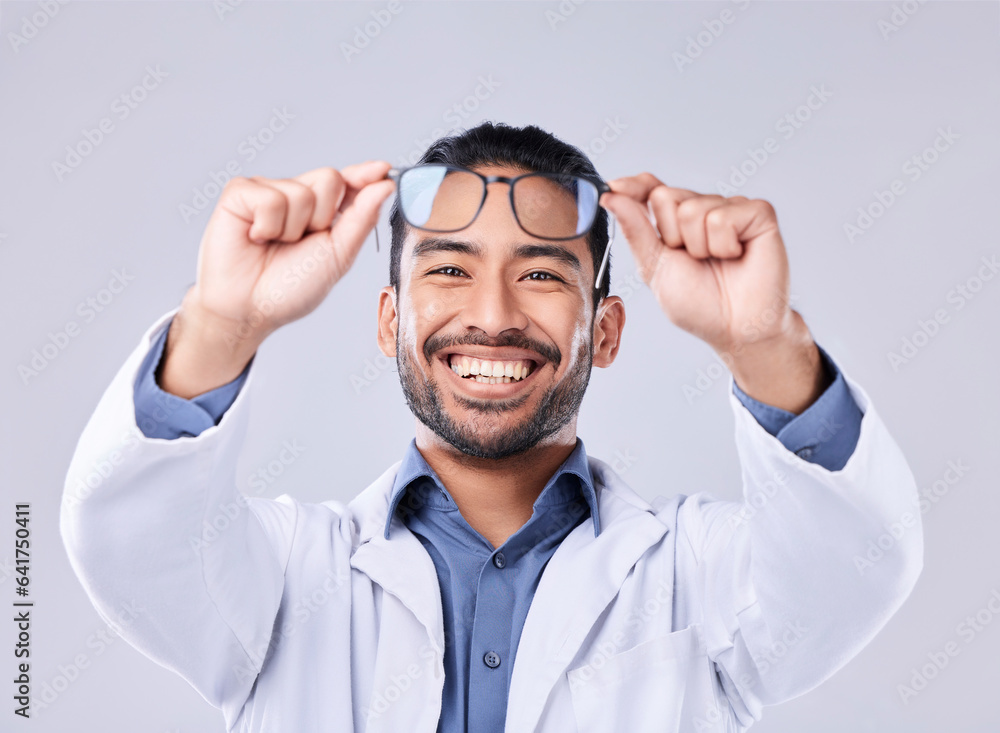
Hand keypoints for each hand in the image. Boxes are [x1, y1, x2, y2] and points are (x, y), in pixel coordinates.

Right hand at [160, 162, 395, 397]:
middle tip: (301, 242)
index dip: (364, 174)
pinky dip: (268, 225)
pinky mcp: (240, 193)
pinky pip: (270, 197)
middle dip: (323, 217)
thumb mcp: (338, 255)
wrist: (250, 309)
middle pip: (329, 179)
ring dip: (293, 229)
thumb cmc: (291, 287)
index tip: (383, 169)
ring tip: (274, 245)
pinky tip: (256, 238)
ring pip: (301, 191)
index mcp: (322, 211)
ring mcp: (267, 191)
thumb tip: (386, 184)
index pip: (348, 182)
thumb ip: (362, 218)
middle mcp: (296, 195)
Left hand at [599, 174, 825, 412]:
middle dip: (670, 235)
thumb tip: (610, 196)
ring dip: (699, 246)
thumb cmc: (700, 304)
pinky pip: (724, 215)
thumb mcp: (654, 267)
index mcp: (675, 222)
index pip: (651, 189)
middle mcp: (703, 209)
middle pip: (665, 196)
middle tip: (692, 260)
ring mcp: (731, 208)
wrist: (736, 328)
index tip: (614, 187)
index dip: (634, 186)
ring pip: (693, 208)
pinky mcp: (758, 214)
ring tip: (717, 262)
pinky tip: (737, 256)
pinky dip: (724, 243)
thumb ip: (635, 229)